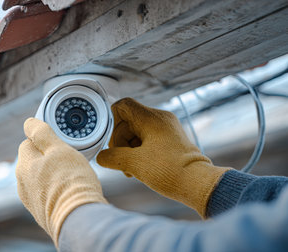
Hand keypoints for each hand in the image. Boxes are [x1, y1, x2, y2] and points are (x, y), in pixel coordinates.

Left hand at [16, 118, 106, 244]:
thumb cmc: (70, 182)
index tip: (60, 143)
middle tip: (68, 160)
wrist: (77, 219)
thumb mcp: (59, 148)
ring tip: (71, 177)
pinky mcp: (40, 212)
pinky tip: (68, 191)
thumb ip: (42, 133)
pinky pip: (46, 192)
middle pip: (34, 160)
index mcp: (23, 164)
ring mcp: (30, 199)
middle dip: (48, 157)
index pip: (28, 141)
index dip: (45, 140)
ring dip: (52, 174)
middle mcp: (21, 182)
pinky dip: (55, 189)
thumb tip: (29, 123)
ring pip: (40, 177)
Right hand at [97, 98, 229, 217]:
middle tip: (122, 162)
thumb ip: (112, 157)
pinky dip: (139, 152)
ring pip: (136, 132)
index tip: (113, 142)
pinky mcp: (170, 140)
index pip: (123, 106)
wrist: (198, 184)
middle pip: (127, 122)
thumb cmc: (170, 171)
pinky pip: (146, 139)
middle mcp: (160, 119)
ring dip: (128, 150)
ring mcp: (166, 129)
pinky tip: (140, 168)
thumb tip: (101, 157)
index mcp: (151, 118)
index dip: (112, 121)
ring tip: (132, 169)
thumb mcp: (134, 164)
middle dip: (120, 143)